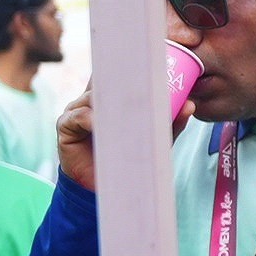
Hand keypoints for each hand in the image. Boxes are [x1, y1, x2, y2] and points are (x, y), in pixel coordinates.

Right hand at [54, 76, 194, 194]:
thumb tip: (190, 105)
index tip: (151, 67)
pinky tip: (103, 125)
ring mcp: (76, 110)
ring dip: (111, 103)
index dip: (133, 72)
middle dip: (124, 84)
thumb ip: (169, 123)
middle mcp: (92, 100)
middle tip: (143, 84)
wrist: (102, 188)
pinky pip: (79, 117)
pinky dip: (92, 119)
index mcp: (112, 98)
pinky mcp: (66, 126)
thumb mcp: (153, 140)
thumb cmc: (127, 159)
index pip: (119, 78)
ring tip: (127, 108)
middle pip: (106, 83)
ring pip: (94, 97)